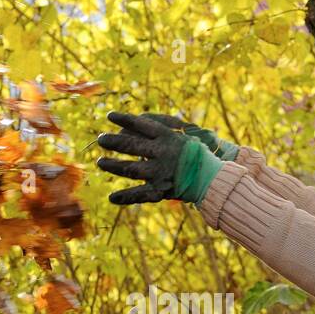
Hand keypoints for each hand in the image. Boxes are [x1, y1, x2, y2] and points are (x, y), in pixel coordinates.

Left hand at [96, 111, 223, 205]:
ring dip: (113, 166)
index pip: (141, 124)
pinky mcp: (160, 190)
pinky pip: (139, 194)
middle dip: (113, 141)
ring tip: (101, 162)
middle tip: (101, 139)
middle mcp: (161, 153)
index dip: (124, 119)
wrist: (213, 177)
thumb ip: (164, 131)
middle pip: (131, 144)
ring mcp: (159, 172)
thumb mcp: (185, 136)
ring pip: (130, 169)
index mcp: (168, 137)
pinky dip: (125, 197)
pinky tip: (112, 198)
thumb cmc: (199, 154)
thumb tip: (140, 122)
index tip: (110, 115)